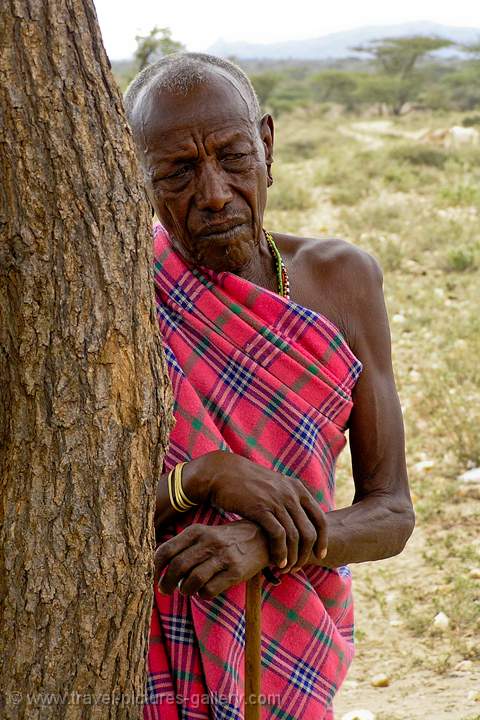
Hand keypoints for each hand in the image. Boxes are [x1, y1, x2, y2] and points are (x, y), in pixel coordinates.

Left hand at [154, 520, 268, 598]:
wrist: (261, 537)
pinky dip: (202, 595)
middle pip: (177, 567)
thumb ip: (183, 546)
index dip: (155, 567)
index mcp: (197, 531)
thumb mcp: (205, 534)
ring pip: (192, 580)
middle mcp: (209, 541)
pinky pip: (210, 590)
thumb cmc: (226, 540)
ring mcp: (224, 556)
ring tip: (186, 590)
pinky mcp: (236, 571)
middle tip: (165, 590)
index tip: (153, 576)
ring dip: (185, 590)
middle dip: (166, 583)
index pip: (167, 550)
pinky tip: (204, 591)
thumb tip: (157, 566)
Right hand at [183, 451, 326, 572]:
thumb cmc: (248, 483)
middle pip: (310, 532)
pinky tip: (277, 562)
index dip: (322, 540)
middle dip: (306, 554)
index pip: (320, 518)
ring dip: (293, 557)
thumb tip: (299, 519)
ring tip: (286, 569)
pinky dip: (281, 552)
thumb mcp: (275, 485)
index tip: (320, 554)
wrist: (222, 473)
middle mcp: (291, 494)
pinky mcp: (261, 509)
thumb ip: (288, 499)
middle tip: (298, 567)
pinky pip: (278, 535)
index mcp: (297, 488)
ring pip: (295, 537)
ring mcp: (276, 501)